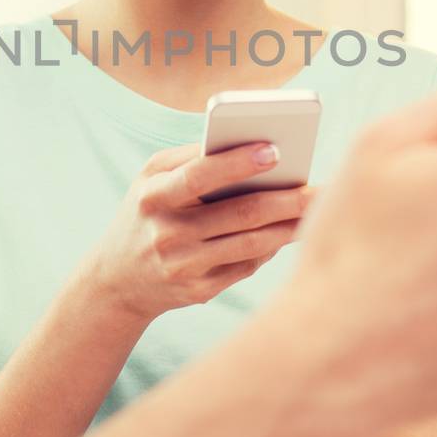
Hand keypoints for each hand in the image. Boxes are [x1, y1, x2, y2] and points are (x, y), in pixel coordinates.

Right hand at [85, 142, 315, 324]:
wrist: (118, 279)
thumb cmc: (147, 212)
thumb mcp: (152, 180)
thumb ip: (191, 159)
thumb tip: (249, 145)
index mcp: (153, 197)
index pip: (198, 177)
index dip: (237, 163)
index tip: (275, 150)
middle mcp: (167, 234)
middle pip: (238, 214)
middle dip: (285, 199)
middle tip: (318, 188)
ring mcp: (183, 267)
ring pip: (251, 243)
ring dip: (289, 226)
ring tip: (315, 208)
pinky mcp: (199, 291)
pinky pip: (246, 265)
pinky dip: (271, 246)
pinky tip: (289, 231)